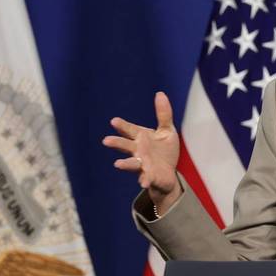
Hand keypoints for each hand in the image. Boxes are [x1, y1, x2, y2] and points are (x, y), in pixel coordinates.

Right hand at [103, 92, 182, 211]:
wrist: (168, 174)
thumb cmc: (164, 151)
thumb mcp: (166, 131)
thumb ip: (163, 114)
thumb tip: (160, 93)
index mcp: (141, 138)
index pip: (129, 130)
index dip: (122, 126)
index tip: (114, 121)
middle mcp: (138, 151)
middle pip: (125, 146)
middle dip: (116, 143)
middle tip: (106, 141)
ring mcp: (142, 164)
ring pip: (132, 163)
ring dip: (125, 164)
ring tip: (117, 164)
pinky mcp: (150, 176)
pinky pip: (146, 178)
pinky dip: (144, 180)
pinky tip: (143, 183)